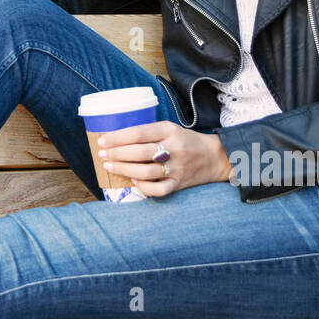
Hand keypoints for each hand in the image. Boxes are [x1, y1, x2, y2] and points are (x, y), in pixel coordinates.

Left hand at [95, 121, 233, 196]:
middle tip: (102, 154)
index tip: (102, 140)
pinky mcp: (179, 183)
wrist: (215, 157)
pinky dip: (143, 187)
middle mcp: (174, 148)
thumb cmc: (186, 141)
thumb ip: (149, 132)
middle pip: (139, 152)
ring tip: (109, 166)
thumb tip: (116, 138)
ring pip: (145, 171)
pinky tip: (132, 181)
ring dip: (123, 169)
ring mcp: (177, 168)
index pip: (138, 133)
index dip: (117, 137)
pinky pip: (159, 190)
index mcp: (170, 130)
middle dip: (116, 153)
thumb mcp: (171, 129)